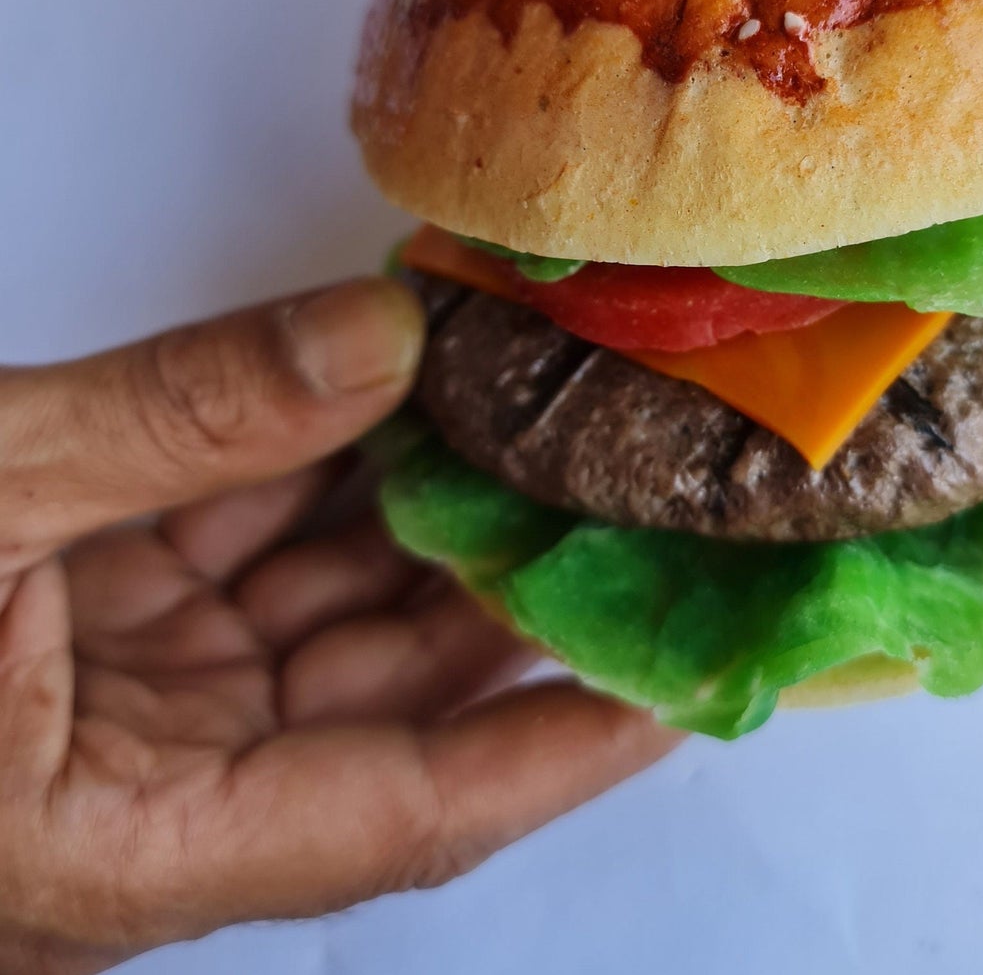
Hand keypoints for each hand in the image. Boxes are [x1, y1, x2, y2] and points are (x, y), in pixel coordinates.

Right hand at [0, 279, 676, 974]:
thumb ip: (178, 417)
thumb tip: (381, 333)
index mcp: (115, 847)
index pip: (407, 811)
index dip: (562, 746)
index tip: (688, 679)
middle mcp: (142, 798)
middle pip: (389, 694)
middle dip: (505, 577)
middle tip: (617, 478)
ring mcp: (125, 709)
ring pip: (324, 609)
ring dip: (417, 505)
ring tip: (521, 407)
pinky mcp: (98, 635)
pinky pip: (246, 553)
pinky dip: (314, 470)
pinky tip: (390, 388)